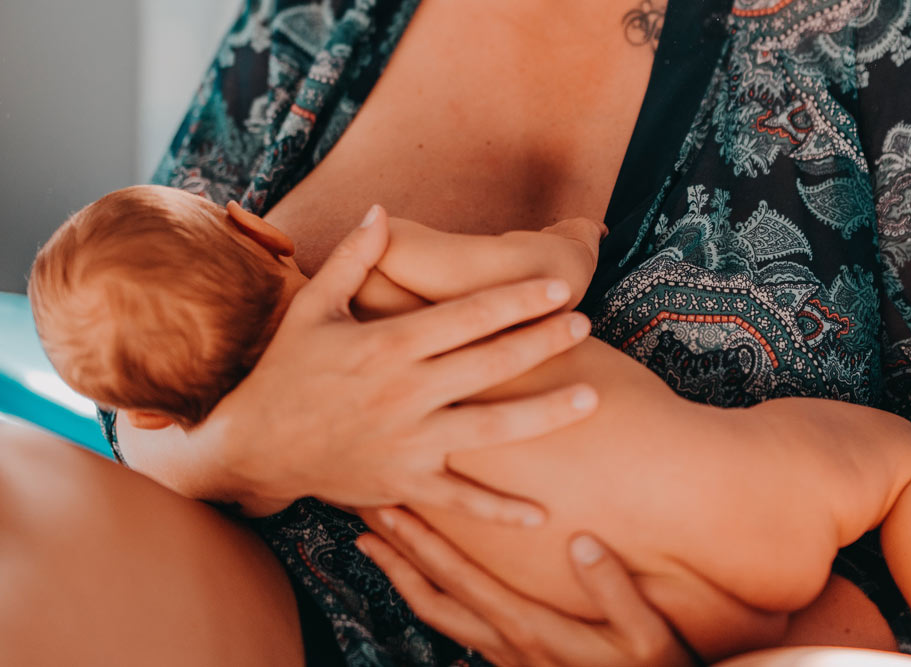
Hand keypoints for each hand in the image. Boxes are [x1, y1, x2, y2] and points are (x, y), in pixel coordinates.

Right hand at [195, 206, 597, 521]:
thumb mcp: (311, 308)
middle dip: (543, 342)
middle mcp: (405, 392)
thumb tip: (380, 209)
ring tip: (590, 397)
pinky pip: (460, 500)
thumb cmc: (285, 370)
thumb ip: (352, 259)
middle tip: (586, 326)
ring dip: (544, 413)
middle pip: (490, 363)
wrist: (253, 444)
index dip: (517, 299)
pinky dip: (500, 511)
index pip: (466, 316)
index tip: (559, 287)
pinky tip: (540, 513)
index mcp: (387, 345)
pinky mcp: (404, 483)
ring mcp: (408, 441)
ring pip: (490, 428)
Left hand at [357, 508, 694, 666]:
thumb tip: (582, 542)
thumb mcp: (649, 639)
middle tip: (363, 517)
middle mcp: (507, 644)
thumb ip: (615, 593)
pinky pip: (457, 625)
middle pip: (432, 597)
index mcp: (531, 630)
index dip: (421, 546)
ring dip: (404, 577)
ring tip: (377, 546)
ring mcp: (506, 656)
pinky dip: (430, 598)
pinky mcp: (514, 660)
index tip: (389, 513)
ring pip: (437, 615)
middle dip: (395, 555)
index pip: (461, 582)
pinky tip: (430, 581)